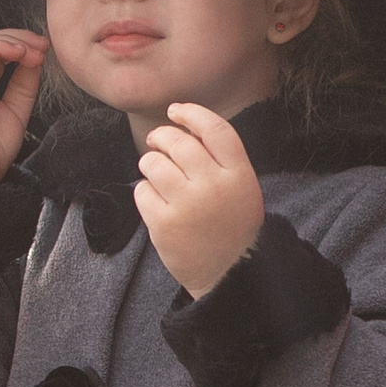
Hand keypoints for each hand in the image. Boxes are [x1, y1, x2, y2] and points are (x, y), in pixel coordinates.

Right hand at [0, 29, 45, 182]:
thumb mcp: (16, 111)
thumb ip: (24, 85)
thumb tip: (36, 59)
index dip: (22, 46)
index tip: (45, 50)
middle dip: (21, 38)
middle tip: (45, 45)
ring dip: (14, 41)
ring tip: (36, 50)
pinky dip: (1, 47)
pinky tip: (21, 53)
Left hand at [133, 102, 263, 295]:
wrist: (229, 275)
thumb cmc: (232, 227)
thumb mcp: (242, 189)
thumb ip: (220, 160)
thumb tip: (184, 128)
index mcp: (239, 174)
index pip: (215, 129)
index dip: (191, 113)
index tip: (176, 111)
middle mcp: (214, 185)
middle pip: (178, 142)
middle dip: (161, 136)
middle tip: (156, 141)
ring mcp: (188, 205)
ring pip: (154, 163)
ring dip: (150, 163)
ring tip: (155, 173)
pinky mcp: (165, 224)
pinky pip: (142, 191)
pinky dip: (145, 192)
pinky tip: (156, 201)